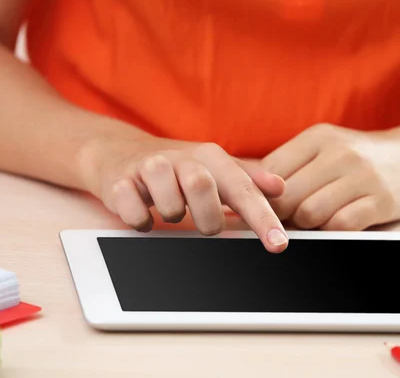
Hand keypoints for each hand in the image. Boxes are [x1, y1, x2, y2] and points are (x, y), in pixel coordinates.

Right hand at [77, 136, 288, 251]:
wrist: (119, 153)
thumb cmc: (178, 168)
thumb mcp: (216, 169)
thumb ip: (248, 180)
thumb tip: (280, 188)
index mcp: (211, 158)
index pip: (243, 189)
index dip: (263, 218)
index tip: (278, 245)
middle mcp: (181, 158)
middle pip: (202, 186)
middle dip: (207, 218)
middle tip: (205, 226)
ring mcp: (148, 168)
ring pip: (169, 201)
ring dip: (173, 214)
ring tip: (171, 210)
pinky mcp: (119, 182)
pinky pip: (134, 212)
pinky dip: (142, 221)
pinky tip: (144, 215)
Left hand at [261, 124, 399, 229]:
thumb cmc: (358, 159)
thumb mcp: (324, 149)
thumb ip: (288, 167)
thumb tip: (243, 193)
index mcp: (317, 137)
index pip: (269, 171)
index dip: (259, 195)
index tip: (258, 208)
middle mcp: (338, 152)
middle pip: (286, 196)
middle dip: (280, 215)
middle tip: (285, 220)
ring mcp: (362, 176)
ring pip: (309, 214)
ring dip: (306, 225)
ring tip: (314, 220)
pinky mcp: (381, 200)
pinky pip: (340, 226)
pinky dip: (331, 231)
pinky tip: (336, 223)